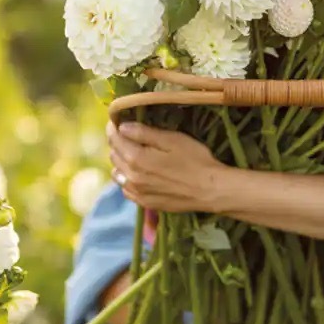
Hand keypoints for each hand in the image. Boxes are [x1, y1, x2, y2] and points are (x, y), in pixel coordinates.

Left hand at [106, 119, 229, 212]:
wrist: (210, 190)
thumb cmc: (194, 159)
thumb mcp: (172, 139)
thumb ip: (144, 133)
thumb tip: (122, 127)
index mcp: (136, 158)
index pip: (115, 139)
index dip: (113, 127)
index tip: (116, 120)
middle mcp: (131, 177)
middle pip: (114, 155)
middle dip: (117, 142)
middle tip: (127, 134)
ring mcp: (137, 192)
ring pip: (117, 173)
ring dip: (120, 161)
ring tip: (132, 153)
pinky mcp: (145, 203)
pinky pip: (125, 189)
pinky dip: (126, 178)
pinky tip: (136, 174)